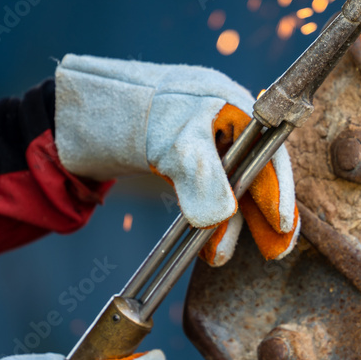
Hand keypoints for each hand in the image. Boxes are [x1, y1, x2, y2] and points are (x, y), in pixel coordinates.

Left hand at [54, 55, 298, 264]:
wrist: (77, 111)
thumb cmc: (127, 109)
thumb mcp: (170, 144)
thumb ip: (202, 178)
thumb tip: (222, 218)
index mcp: (230, 105)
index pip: (269, 151)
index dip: (279, 190)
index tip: (283, 227)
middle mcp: (223, 121)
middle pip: (256, 171)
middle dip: (262, 214)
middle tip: (274, 252)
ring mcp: (203, 139)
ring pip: (229, 186)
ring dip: (229, 223)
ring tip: (221, 255)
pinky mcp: (182, 158)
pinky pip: (206, 191)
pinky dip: (207, 217)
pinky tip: (207, 243)